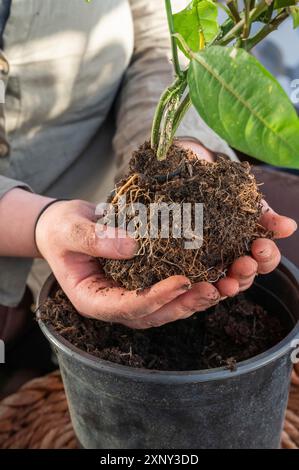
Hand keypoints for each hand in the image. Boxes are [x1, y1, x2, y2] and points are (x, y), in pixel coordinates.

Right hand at [36, 200, 221, 328]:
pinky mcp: (142, 282)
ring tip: (221, 286)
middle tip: (212, 290)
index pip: (126, 307)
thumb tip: (131, 247)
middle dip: (183, 305)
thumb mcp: (70, 230)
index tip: (181, 282)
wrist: (65, 227)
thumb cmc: (62, 229)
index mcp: (93, 299)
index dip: (155, 298)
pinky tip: (214, 275)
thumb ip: (94, 239)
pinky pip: (169, 290)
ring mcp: (129, 295)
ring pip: (166, 308)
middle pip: (152, 315)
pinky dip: (191, 285)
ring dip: (194, 299)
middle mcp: (114, 303)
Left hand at [178, 139, 296, 299]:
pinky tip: (195, 284)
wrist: (186, 175)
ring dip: (227, 286)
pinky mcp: (182, 267)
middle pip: (244, 276)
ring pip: (221, 285)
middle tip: (244, 264)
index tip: (260, 246)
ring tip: (226, 283)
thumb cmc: (220, 190)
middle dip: (246, 272)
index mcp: (248, 247)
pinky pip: (190, 283)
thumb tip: (290, 228)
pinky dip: (195, 287)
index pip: (263, 260)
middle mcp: (231, 261)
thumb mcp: (243, 198)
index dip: (266, 257)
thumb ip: (264, 214)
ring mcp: (208, 266)